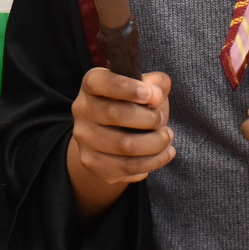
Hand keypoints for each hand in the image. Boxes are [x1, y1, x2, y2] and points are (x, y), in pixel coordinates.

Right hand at [67, 67, 174, 218]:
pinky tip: (164, 153)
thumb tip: (156, 95)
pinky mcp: (92, 163)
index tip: (150, 95)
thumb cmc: (133, 105)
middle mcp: (82, 109)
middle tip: (162, 119)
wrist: (113, 136)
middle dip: (149, 118)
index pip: (99, 82)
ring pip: (124, 146)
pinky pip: (127, 167)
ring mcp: (84, 138)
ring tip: (167, 137)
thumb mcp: (147, 88)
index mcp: (92, 85)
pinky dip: (153, 161)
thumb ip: (156, 84)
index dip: (126, 87)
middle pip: (114, 114)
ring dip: (155, 143)